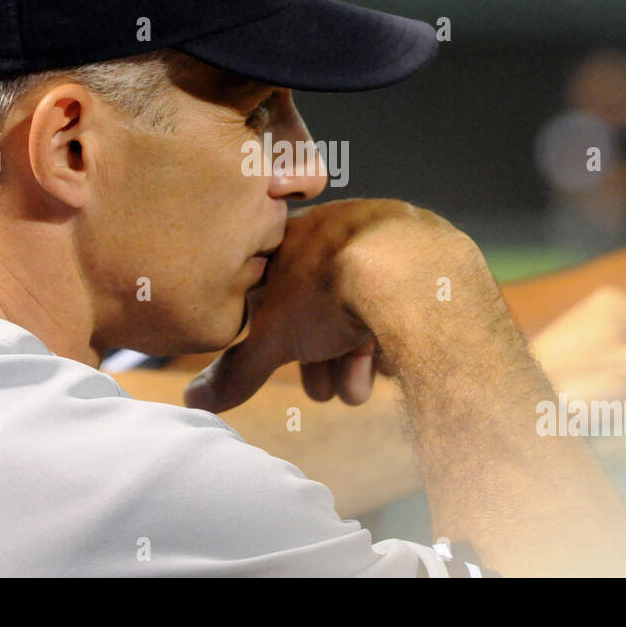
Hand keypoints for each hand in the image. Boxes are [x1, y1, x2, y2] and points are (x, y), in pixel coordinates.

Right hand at [183, 199, 473, 412]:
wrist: (409, 272)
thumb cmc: (332, 289)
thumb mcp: (272, 337)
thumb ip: (237, 370)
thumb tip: (196, 399)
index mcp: (297, 232)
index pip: (277, 290)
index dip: (281, 337)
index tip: (291, 365)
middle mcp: (342, 227)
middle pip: (323, 306)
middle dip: (323, 358)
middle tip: (329, 392)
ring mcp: (389, 236)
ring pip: (365, 307)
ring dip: (357, 358)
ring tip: (362, 389)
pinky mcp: (429, 256)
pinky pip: (403, 301)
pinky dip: (395, 334)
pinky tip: (395, 361)